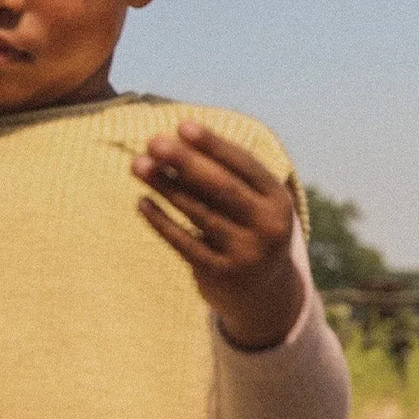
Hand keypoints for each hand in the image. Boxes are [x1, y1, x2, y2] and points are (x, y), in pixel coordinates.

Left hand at [131, 122, 304, 349]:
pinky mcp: (222, 275)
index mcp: (279, 200)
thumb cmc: (247, 228)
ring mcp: (247, 253)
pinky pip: (185, 243)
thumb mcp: (249, 201)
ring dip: (166, 186)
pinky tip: (143, 202)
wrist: (263, 293)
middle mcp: (269, 227)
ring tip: (138, 165)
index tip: (182, 125)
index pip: (245, 165)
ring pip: (199, 213)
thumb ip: (222, 174)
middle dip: (186, 162)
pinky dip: (161, 222)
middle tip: (153, 141)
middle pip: (223, 188)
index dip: (214, 145)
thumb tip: (174, 141)